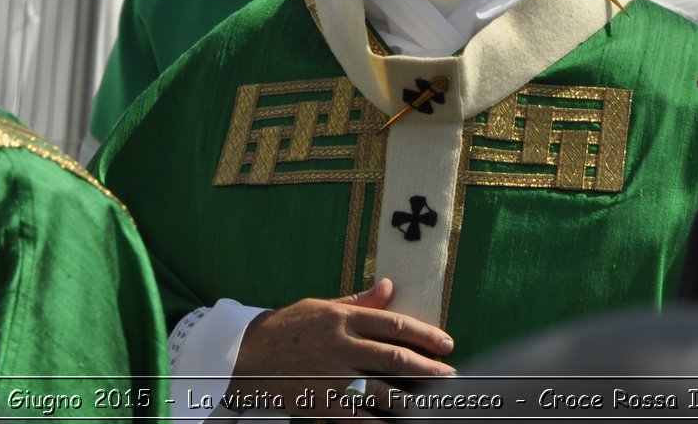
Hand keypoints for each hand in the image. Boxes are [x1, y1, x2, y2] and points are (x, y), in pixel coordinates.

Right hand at [226, 279, 455, 413]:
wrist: (246, 355)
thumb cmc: (288, 326)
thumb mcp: (322, 306)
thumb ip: (359, 301)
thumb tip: (390, 286)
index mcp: (342, 319)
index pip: (394, 324)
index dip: (425, 334)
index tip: (447, 344)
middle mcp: (340, 346)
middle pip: (394, 358)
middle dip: (429, 369)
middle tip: (451, 376)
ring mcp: (331, 378)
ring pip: (381, 392)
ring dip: (412, 399)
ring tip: (434, 404)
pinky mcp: (321, 403)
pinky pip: (358, 418)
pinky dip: (379, 423)